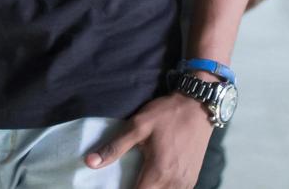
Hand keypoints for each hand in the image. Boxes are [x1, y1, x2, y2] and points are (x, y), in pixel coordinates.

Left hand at [85, 91, 213, 187]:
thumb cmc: (166, 115)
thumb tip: (90, 162)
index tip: (111, 185)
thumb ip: (114, 147)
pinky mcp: (192, 178)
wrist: (198, 108)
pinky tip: (153, 181)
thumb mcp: (137, 126)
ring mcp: (186, 182)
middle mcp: (174, 183)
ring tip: (137, 180)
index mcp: (158, 172)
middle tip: (123, 181)